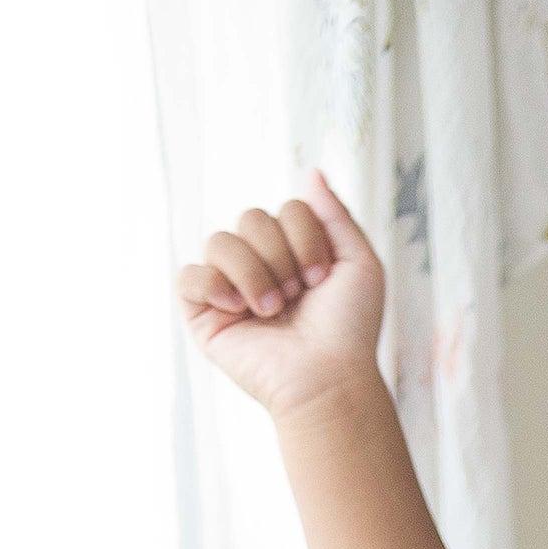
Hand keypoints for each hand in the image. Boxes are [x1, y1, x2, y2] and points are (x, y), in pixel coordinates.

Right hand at [174, 169, 386, 420]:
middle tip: (298, 296)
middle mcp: (258, 264)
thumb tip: (312, 171)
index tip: (322, 280)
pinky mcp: (204, 314)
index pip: (286, 209)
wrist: (328, 377)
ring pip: (220, 241)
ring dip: (254, 274)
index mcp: (291, 250)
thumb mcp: (359, 262)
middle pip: (251, 218)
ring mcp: (229, 288)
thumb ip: (334, 215)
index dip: (306, 238)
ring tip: (272, 310)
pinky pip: (188, 275)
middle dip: (280, 256)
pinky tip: (237, 307)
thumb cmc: (349, 328)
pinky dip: (214, 284)